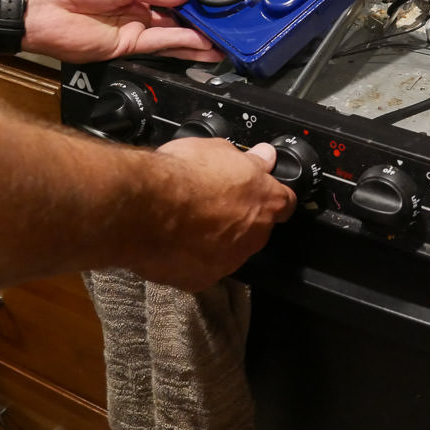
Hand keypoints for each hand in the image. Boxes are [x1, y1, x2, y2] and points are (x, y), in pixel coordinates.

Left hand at [23, 0, 223, 62]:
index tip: (214, 4)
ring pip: (172, 37)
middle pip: (175, 21)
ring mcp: (134, 31)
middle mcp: (138, 12)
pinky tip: (202, 44)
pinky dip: (181, 44)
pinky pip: (160, 45)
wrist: (44, 7)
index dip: (192, 3)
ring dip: (197, 41)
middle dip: (200, 25)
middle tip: (227, 29)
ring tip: (223, 44)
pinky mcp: (128, 48)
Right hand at [137, 140, 296, 291]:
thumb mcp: (220, 149)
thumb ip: (249, 159)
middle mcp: (255, 235)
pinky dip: (191, 258)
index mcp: (266, 202)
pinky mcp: (201, 280)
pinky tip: (174, 241)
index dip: (269, 194)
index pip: (285, 201)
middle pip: (257, 228)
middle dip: (239, 217)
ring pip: (230, 250)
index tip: (257, 189)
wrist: (144, 208)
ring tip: (187, 221)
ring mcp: (229, 261)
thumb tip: (263, 157)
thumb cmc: (182, 176)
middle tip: (212, 202)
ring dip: (216, 239)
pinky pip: (201, 268)